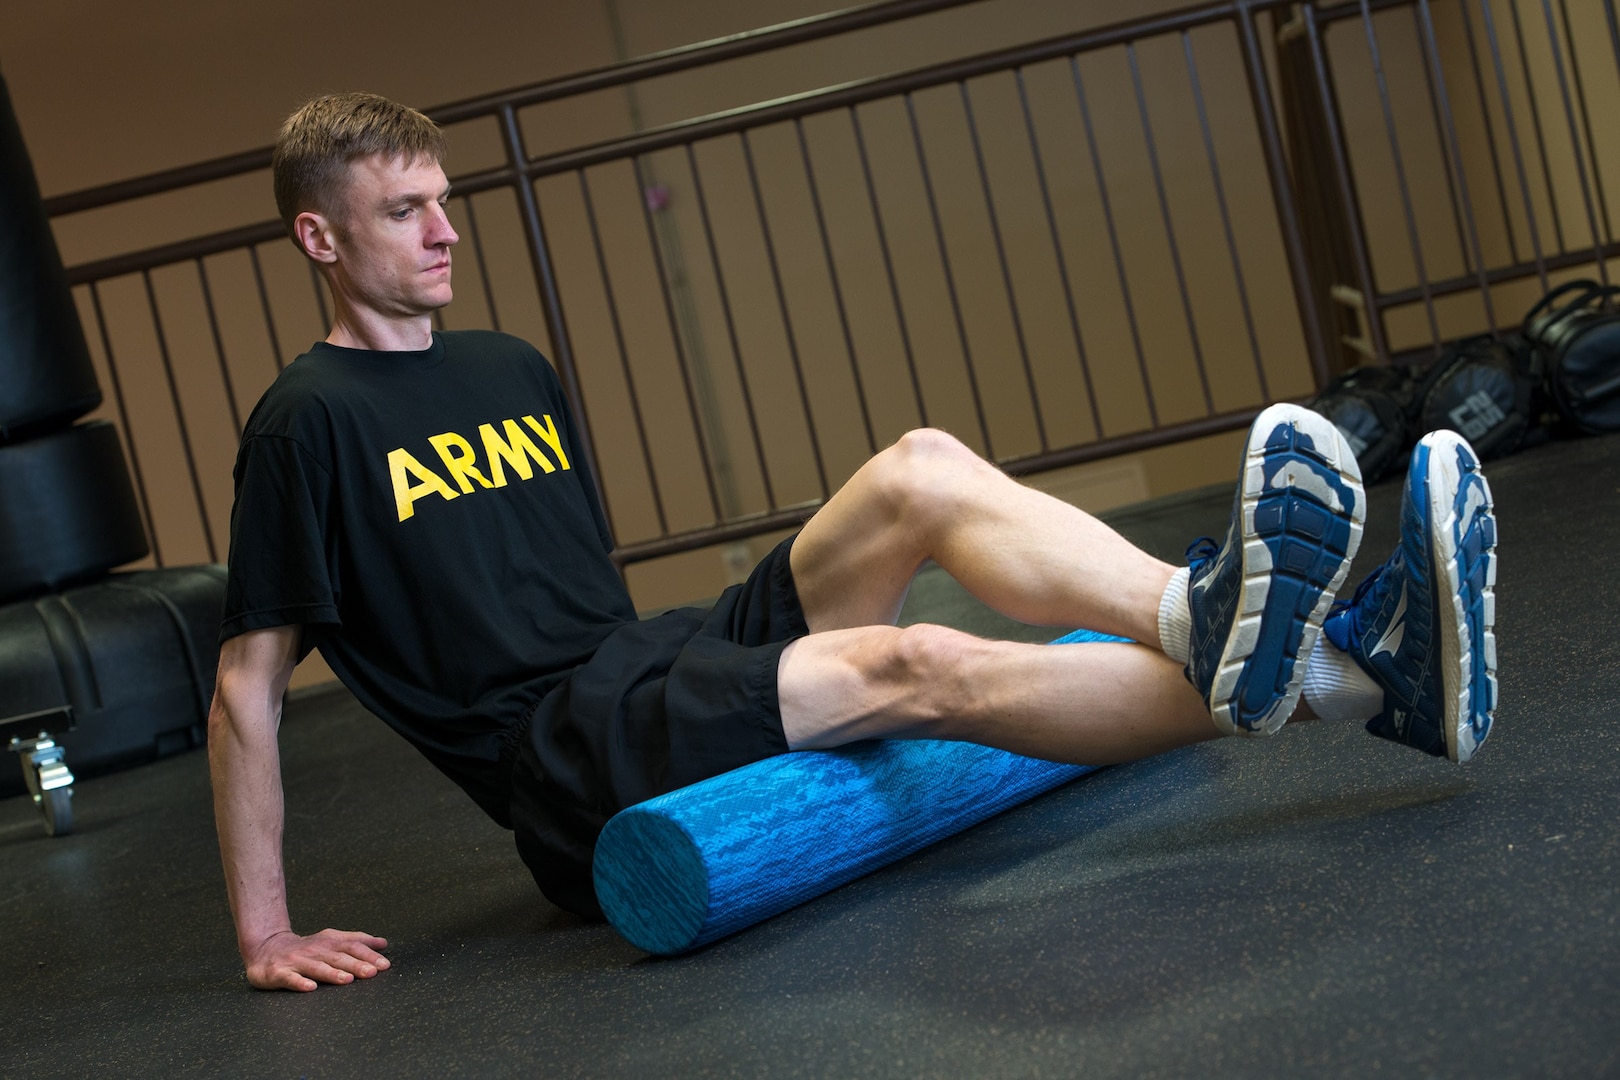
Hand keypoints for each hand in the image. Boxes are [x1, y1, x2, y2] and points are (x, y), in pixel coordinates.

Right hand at [244, 928, 389, 991]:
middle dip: (356, 965)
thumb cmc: (306, 948)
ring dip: (332, 973)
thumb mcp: (331, 940)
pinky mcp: (278, 973)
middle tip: (372, 973)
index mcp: (329, 942)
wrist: (265, 948)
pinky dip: (300, 983)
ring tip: (347, 980)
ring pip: (316, 967)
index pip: (352, 946)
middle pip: (337, 957)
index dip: (368, 955)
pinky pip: (290, 979)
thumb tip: (383, 943)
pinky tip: (310, 988)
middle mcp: (314, 950)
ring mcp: (296, 961)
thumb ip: (356, 941)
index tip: (385, 965)